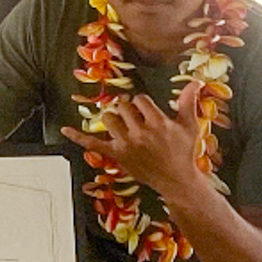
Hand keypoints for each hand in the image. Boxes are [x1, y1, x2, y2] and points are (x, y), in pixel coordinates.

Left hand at [62, 83, 207, 201]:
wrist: (177, 180)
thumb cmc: (184, 151)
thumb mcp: (190, 125)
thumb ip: (188, 101)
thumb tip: (196, 81)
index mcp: (158, 122)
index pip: (140, 100)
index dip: (143, 104)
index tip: (149, 112)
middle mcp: (140, 132)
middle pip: (122, 107)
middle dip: (129, 111)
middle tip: (138, 121)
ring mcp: (126, 144)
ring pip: (109, 118)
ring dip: (114, 119)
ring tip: (125, 126)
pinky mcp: (116, 154)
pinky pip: (93, 143)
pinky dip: (78, 136)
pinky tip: (65, 129)